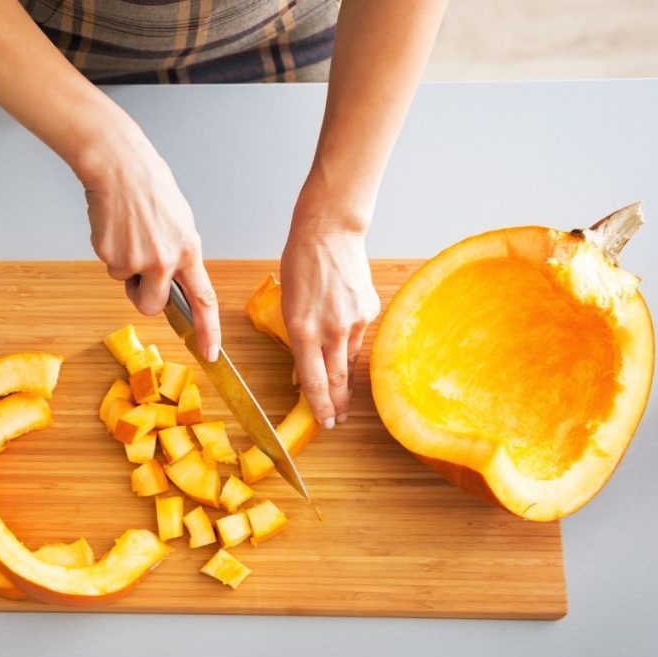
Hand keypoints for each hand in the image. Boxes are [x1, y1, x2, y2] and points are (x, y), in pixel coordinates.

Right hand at [83, 134, 220, 360]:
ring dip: (125, 267)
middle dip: (143, 297)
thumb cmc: (150, 188)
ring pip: (127, 283)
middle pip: (152, 306)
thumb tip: (173, 279)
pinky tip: (115, 227)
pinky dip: (109, 251)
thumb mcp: (180, 222)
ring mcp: (137, 260)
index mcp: (188, 251)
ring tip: (129, 232)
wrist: (119, 167)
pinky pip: (110, 266)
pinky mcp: (111, 255)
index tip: (209, 352)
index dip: (208, 330)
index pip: (203, 300)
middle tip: (139, 273)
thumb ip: (179, 254)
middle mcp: (165, 261)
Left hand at [280, 216, 380, 428]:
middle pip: (337, 379)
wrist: (330, 233)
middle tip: (338, 420)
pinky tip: (344, 341)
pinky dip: (349, 345)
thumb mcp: (287, 306)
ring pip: (349, 360)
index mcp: (304, 330)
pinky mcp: (369, 311)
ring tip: (343, 396)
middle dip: (337, 404)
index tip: (325, 423)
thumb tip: (302, 372)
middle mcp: (331, 330)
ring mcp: (354, 321)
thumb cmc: (300, 265)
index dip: (320, 406)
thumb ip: (297, 340)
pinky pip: (358, 337)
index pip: (313, 380)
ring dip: (345, 379)